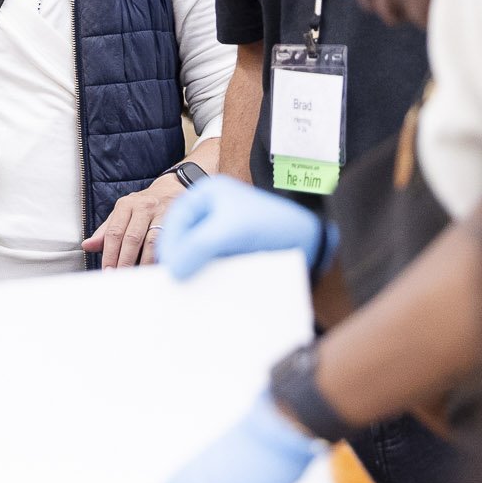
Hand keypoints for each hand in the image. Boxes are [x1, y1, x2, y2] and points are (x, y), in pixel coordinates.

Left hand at [83, 171, 187, 266]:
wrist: (171, 190)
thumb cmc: (142, 206)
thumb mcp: (122, 213)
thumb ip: (105, 231)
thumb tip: (87, 246)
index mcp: (125, 205)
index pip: (114, 232)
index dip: (109, 253)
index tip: (107, 270)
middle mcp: (143, 207)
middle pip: (132, 238)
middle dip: (124, 260)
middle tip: (120, 276)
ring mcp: (162, 213)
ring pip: (151, 242)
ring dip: (143, 262)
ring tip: (137, 276)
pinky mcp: (177, 221)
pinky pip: (167, 243)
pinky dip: (160, 257)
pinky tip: (155, 268)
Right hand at [155, 177, 332, 281]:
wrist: (310, 239)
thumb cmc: (274, 223)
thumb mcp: (231, 230)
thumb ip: (198, 246)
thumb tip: (173, 270)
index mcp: (207, 193)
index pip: (175, 221)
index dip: (170, 246)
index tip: (170, 271)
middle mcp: (210, 209)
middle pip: (182, 238)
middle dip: (180, 259)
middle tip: (176, 283)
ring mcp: (221, 231)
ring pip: (194, 253)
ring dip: (192, 270)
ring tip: (190, 289)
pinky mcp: (231, 250)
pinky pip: (210, 264)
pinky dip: (207, 276)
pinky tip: (208, 288)